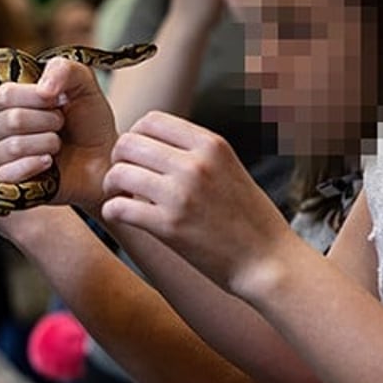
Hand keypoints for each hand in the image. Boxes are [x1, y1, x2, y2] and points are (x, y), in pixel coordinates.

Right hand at [0, 58, 117, 210]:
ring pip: (11, 147)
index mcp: (6, 100)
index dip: (34, 97)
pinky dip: (34, 165)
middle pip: (10, 120)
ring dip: (46, 143)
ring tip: (58, 144)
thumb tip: (43, 90)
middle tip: (61, 123)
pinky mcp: (2, 182)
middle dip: (47, 121)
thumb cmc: (87, 121)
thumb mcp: (82, 84)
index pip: (4, 94)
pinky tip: (50, 163)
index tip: (57, 100)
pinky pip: (7, 173)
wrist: (101, 160)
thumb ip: (63, 69)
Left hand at [100, 111, 293, 290]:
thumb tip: (151, 140)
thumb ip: (195, 152)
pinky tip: (121, 215)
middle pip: (128, 142)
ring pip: (118, 173)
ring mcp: (181, 194)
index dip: (135, 136)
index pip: (150, 120)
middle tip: (124, 178)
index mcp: (211, 145)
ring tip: (120, 197)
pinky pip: (118, 207)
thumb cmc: (249, 219)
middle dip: (119, 159)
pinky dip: (112, 211)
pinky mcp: (168, 226)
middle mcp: (195, 164)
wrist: (270, 263)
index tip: (138, 156)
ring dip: (112, 186)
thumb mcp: (229, 168)